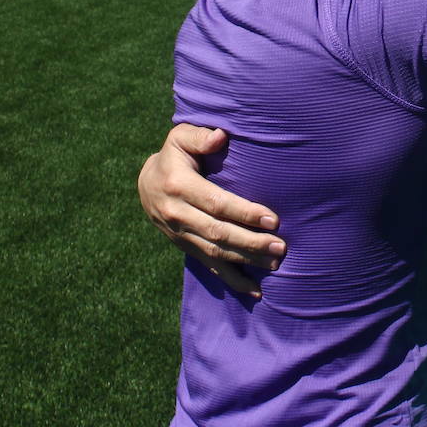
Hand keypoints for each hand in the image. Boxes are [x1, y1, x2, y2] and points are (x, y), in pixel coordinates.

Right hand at [138, 124, 285, 296]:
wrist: (146, 184)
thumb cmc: (175, 155)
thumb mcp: (180, 138)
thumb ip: (199, 136)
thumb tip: (220, 137)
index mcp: (178, 185)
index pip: (216, 203)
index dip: (244, 213)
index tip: (273, 220)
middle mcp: (176, 214)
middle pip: (217, 233)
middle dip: (251, 242)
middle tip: (280, 247)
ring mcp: (179, 234)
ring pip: (214, 252)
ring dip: (246, 260)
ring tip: (274, 263)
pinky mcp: (184, 247)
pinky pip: (208, 266)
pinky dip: (232, 280)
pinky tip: (255, 290)